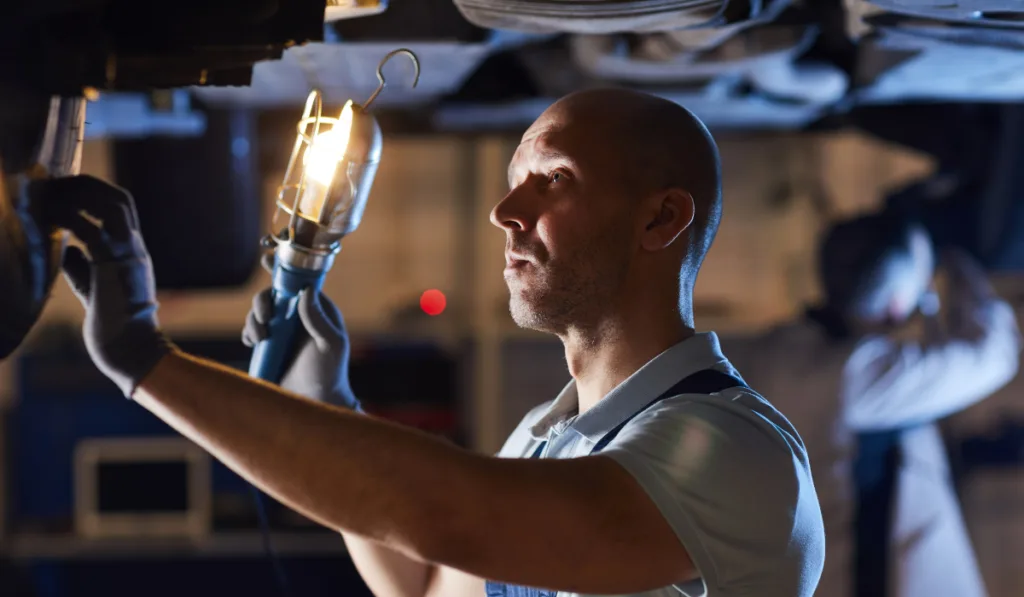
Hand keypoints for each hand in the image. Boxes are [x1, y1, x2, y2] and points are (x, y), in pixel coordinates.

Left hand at [38, 175, 171, 396]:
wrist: (129, 348)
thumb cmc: (113, 325)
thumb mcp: (94, 289)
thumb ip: (84, 266)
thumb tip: (68, 249)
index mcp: (131, 251)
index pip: (121, 207)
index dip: (96, 193)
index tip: (67, 192)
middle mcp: (134, 247)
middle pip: (121, 198)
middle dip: (89, 186)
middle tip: (58, 187)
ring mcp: (128, 254)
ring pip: (113, 205)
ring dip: (82, 195)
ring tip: (54, 198)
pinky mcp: (114, 266)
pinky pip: (93, 230)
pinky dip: (71, 218)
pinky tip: (52, 220)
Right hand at [242, 257, 360, 410]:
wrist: (314, 401)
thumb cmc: (329, 372)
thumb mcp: (330, 344)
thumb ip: (318, 319)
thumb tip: (306, 290)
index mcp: (317, 310)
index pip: (299, 283)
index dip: (283, 269)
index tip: (267, 259)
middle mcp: (298, 317)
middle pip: (273, 295)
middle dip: (263, 302)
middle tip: (265, 317)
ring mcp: (282, 331)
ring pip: (259, 312)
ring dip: (253, 320)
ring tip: (260, 338)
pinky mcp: (269, 346)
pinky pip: (251, 331)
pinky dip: (248, 333)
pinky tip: (252, 343)